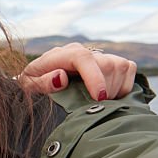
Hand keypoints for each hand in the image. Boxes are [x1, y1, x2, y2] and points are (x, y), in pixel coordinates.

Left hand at [16, 42, 136, 100]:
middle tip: (91, 106)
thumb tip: (61, 77)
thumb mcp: (28, 87)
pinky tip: (108, 96)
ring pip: (121, 67)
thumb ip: (42, 83)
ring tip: (97, 102)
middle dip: (104, 90)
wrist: (41, 81)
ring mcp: (99, 55)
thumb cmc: (34, 85)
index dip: (94, 78)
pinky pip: (129, 69)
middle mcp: (84, 51)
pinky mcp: (112, 61)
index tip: (99, 98)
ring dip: (114, 90)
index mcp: (62, 54)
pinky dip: (123, 86)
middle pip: (107, 65)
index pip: (83, 59)